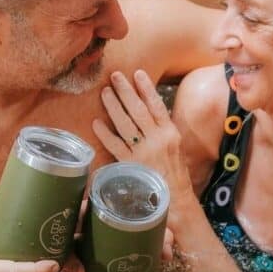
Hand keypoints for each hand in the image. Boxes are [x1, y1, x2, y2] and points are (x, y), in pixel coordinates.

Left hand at [93, 70, 194, 199]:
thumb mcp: (175, 144)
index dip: (146, 88)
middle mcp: (158, 140)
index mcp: (170, 133)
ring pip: (125, 125)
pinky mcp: (131, 166)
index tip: (137, 73)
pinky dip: (105, 134)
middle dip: (126, 92)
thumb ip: (161, 127)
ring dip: (114, 107)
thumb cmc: (174, 170)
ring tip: (105, 92)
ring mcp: (143, 153)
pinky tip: (96, 123)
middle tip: (115, 76)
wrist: (175, 198)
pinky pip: (115, 147)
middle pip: (139, 111)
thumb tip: (146, 106)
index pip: (157, 105)